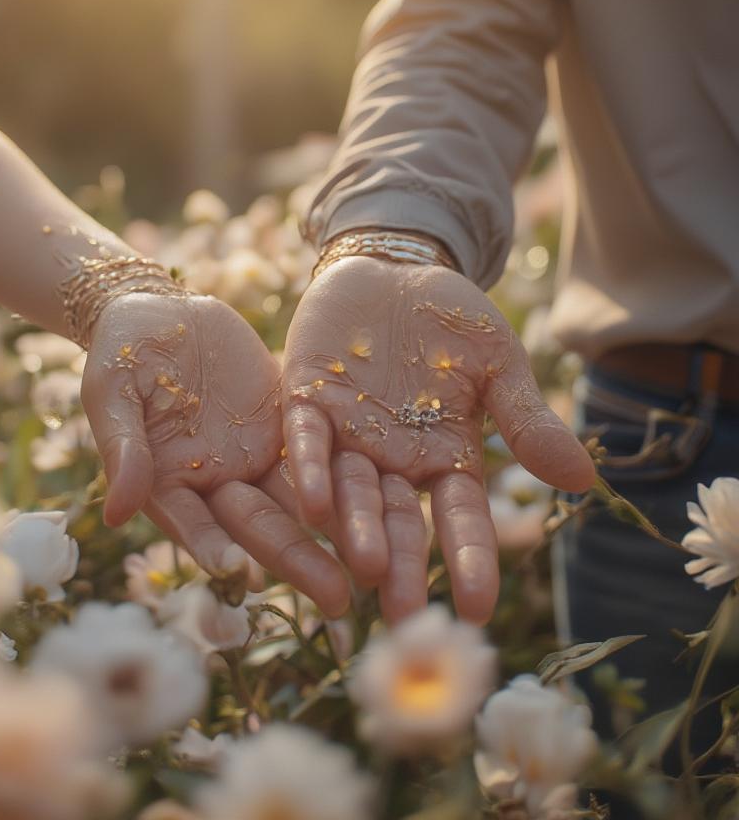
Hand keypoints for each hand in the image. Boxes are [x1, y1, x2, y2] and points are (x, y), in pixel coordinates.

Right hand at [82, 292, 350, 616]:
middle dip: (297, 561)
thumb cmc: (120, 353)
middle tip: (336, 600)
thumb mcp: (113, 392)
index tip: (237, 570)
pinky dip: (346, 481)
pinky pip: (320, 455)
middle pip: (259, 527)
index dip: (212, 545)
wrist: (159, 311)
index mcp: (168, 484)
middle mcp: (217, 483)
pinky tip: (386, 506)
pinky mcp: (285, 427)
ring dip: (335, 534)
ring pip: (299, 501)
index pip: (193, 522)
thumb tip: (117, 513)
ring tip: (375, 570)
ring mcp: (254, 458)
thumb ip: (123, 448)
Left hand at [281, 256, 594, 623]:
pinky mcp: (306, 401)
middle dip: (402, 564)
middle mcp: (391, 459)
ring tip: (363, 569)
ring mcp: (346, 434)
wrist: (395, 268)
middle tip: (404, 617)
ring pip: (348, 489)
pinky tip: (311, 503)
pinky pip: (303, 440)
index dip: (470, 560)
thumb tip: (583, 483)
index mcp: (443, 455)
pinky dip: (308, 468)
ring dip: (354, 527)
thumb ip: (526, 419)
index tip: (478, 610)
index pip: (460, 517)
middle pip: (397, 519)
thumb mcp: (498, 364)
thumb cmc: (452, 320)